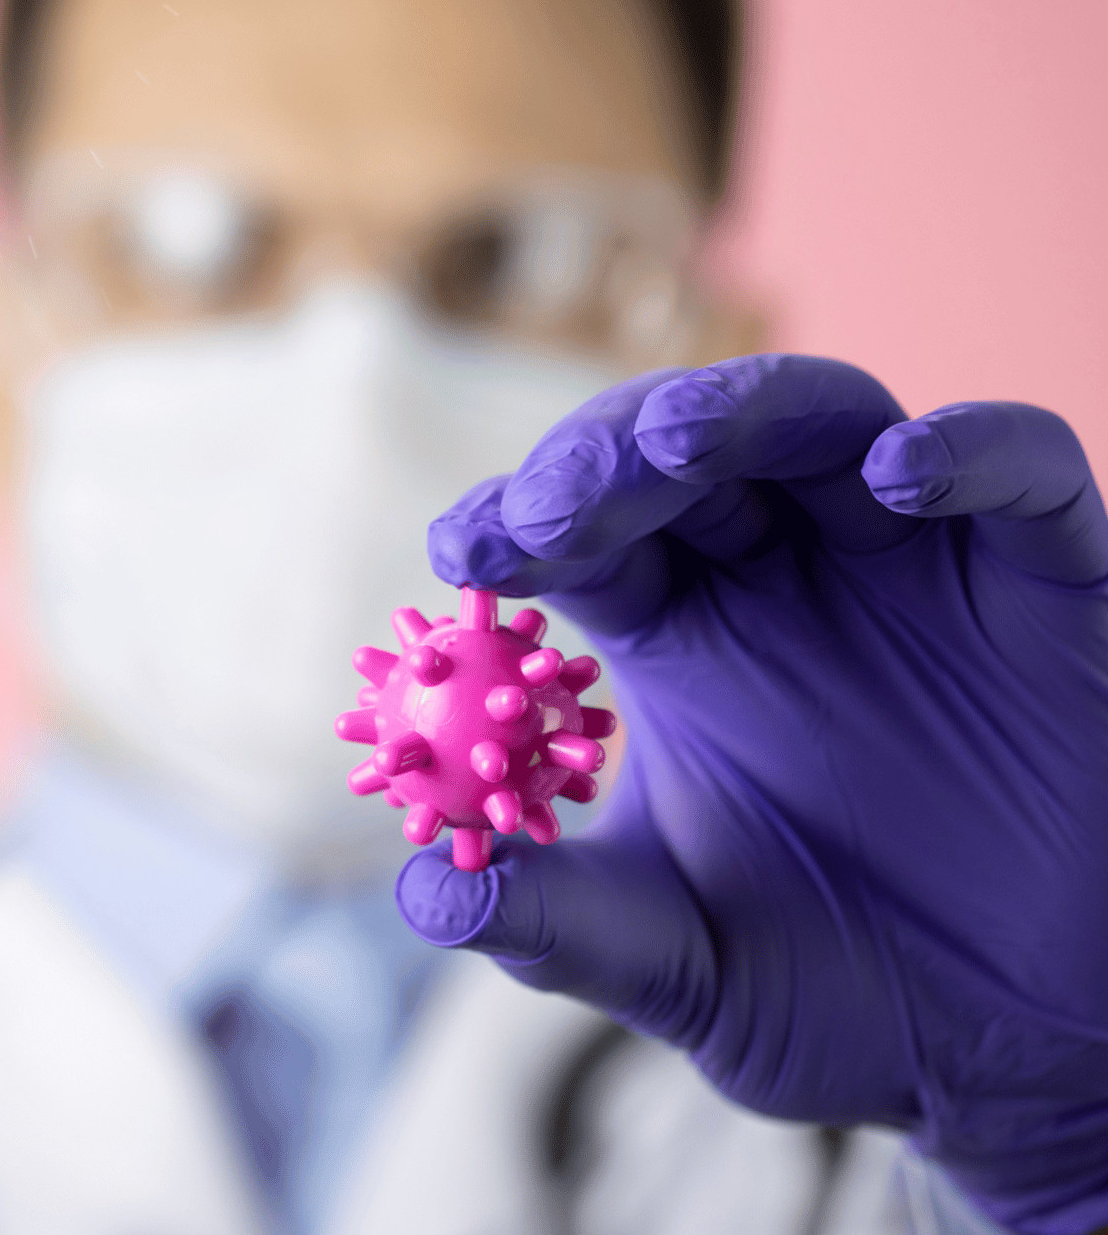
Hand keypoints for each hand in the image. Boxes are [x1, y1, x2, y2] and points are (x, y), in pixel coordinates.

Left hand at [404, 354, 1107, 1234]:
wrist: (1020, 1054)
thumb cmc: (841, 998)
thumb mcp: (680, 966)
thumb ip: (562, 927)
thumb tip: (424, 892)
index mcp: (675, 633)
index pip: (579, 535)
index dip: (520, 524)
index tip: (464, 553)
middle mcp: (782, 574)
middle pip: (683, 456)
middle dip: (609, 457)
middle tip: (553, 498)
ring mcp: (915, 563)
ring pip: (829, 427)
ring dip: (750, 413)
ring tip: (675, 439)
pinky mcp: (1050, 585)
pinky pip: (1024, 481)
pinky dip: (971, 456)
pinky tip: (899, 472)